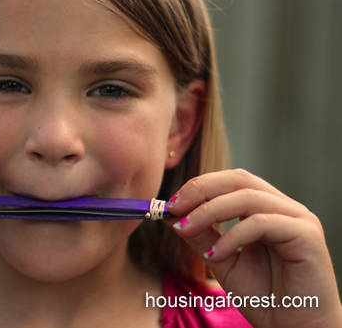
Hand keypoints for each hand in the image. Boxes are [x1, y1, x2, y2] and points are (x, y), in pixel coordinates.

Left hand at [166, 169, 341, 327]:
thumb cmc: (263, 296)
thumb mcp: (221, 259)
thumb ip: (201, 235)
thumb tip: (170, 214)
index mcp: (266, 207)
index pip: (231, 181)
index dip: (199, 186)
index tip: (169, 204)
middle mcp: (284, 207)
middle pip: (239, 180)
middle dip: (201, 190)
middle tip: (174, 208)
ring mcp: (298, 219)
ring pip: (248, 198)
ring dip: (209, 211)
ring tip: (185, 229)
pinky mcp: (307, 236)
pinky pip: (262, 224)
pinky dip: (232, 236)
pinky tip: (214, 255)